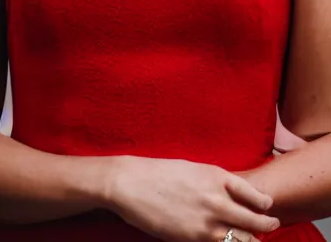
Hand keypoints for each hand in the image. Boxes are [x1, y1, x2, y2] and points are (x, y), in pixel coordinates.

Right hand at [103, 156, 279, 240]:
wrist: (130, 183)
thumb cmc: (158, 172)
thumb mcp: (192, 169)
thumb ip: (213, 181)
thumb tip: (229, 193)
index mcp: (217, 176)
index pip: (254, 195)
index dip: (264, 204)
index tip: (268, 206)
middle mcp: (217, 199)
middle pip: (255, 221)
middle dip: (267, 225)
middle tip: (272, 226)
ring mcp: (206, 222)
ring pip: (242, 240)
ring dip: (251, 241)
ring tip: (254, 241)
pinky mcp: (193, 239)